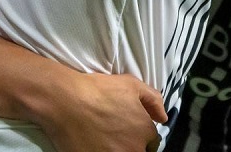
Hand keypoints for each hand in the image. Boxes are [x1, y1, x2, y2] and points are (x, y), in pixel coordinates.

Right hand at [33, 71, 167, 151]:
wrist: (67, 102)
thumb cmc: (100, 90)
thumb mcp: (132, 85)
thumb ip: (153, 100)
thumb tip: (163, 117)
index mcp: (144, 131)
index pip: (152, 141)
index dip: (141, 133)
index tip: (128, 127)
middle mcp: (133, 148)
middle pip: (139, 151)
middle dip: (130, 143)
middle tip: (115, 133)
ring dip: (118, 148)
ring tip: (104, 138)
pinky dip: (102, 151)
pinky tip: (94, 143)